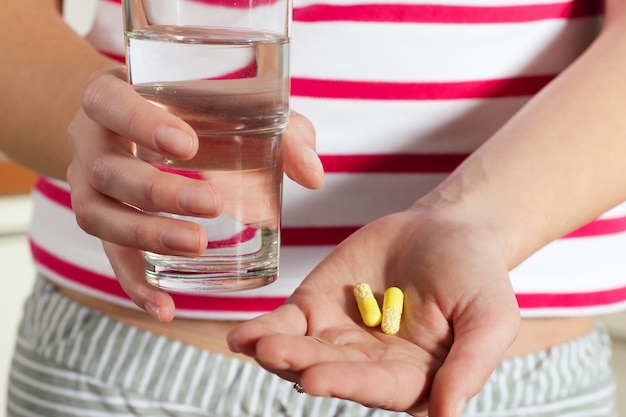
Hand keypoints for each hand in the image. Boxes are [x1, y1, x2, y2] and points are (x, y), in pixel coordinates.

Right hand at [66, 66, 323, 320]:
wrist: (147, 124)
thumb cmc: (197, 111)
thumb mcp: (238, 107)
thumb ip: (282, 132)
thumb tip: (313, 176)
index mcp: (113, 96)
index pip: (108, 101)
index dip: (140, 122)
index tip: (188, 145)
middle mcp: (92, 141)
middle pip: (107, 170)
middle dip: (158, 192)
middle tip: (211, 206)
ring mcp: (89, 185)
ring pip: (98, 216)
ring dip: (146, 237)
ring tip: (196, 246)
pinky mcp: (106, 223)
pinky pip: (109, 257)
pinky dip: (135, 285)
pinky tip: (165, 307)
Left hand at [227, 208, 520, 416]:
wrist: (447, 229)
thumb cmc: (476, 275)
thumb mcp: (490, 318)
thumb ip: (469, 365)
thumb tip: (447, 416)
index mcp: (412, 378)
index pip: (378, 388)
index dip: (347, 383)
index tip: (316, 378)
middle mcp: (370, 365)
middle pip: (332, 370)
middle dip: (303, 363)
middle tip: (278, 353)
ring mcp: (339, 337)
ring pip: (303, 350)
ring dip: (277, 349)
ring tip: (256, 342)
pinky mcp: (317, 307)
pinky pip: (287, 322)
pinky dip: (265, 328)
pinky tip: (244, 334)